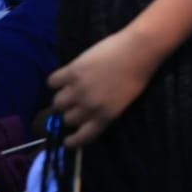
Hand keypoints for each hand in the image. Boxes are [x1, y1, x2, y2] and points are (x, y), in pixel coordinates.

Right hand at [47, 31, 158, 146]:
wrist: (138, 51)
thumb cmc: (138, 75)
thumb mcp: (124, 102)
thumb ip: (106, 110)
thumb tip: (89, 113)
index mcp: (105, 116)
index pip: (83, 137)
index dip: (73, 141)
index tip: (67, 141)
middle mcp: (89, 107)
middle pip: (68, 118)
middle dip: (69, 113)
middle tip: (72, 104)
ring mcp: (79, 89)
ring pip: (58, 102)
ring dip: (61, 98)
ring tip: (67, 90)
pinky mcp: (72, 72)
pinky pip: (52, 82)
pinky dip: (56, 81)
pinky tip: (62, 77)